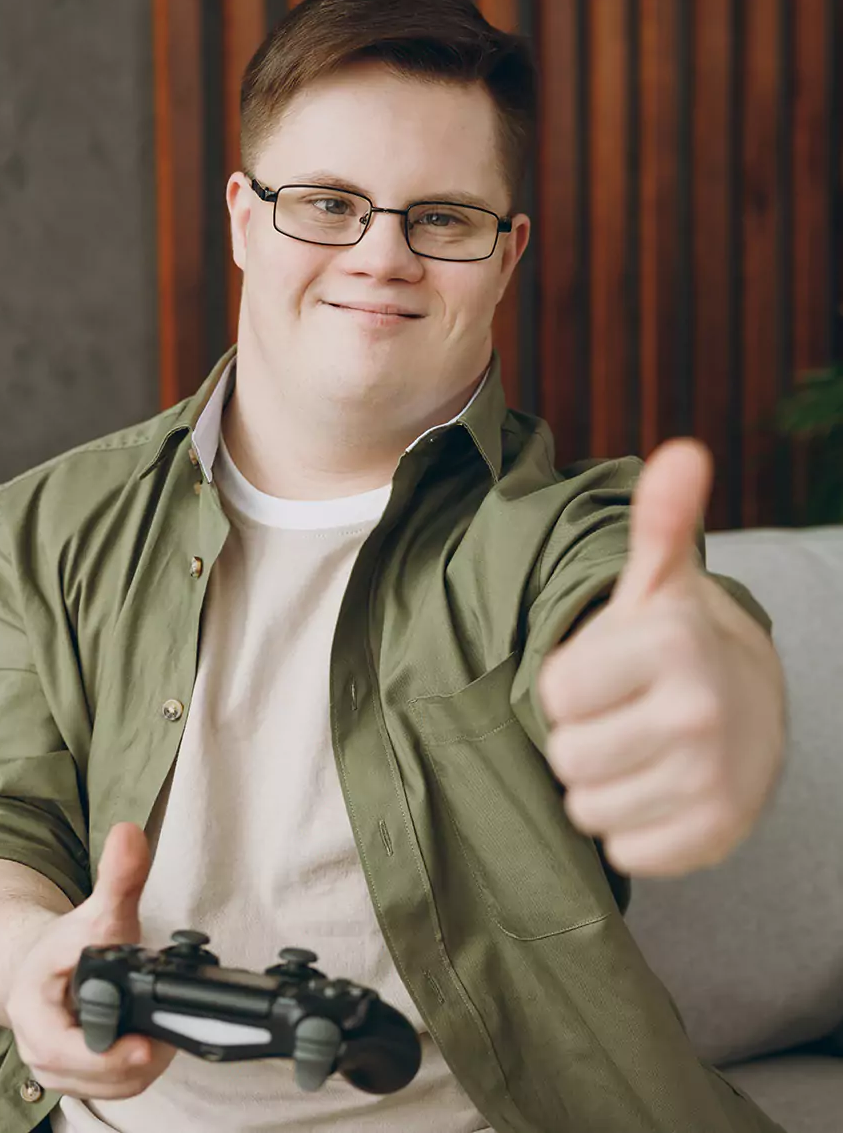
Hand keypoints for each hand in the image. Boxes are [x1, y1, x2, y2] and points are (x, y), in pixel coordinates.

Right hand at [6, 822, 177, 1098]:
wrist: (41, 964)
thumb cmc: (68, 944)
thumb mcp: (97, 910)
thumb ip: (119, 877)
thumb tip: (130, 833)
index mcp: (32, 1009)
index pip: (68, 1048)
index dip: (108, 1054)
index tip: (146, 1047)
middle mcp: (36, 1046)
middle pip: (90, 1076)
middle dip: (132, 1062)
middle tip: (166, 1039)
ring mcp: (51, 1067)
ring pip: (101, 1088)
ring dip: (135, 1071)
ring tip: (160, 1040)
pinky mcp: (69, 1077)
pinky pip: (104, 1089)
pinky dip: (130, 1074)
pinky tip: (148, 1050)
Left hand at [538, 438, 785, 877]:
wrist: (751, 710)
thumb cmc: (673, 646)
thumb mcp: (656, 585)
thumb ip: (657, 523)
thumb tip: (680, 454)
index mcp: (670, 645)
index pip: (553, 694)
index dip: (569, 685)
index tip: (605, 672)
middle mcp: (698, 713)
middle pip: (566, 756)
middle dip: (581, 737)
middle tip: (620, 714)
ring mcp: (711, 780)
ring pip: (587, 808)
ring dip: (600, 785)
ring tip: (637, 749)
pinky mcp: (715, 836)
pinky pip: (625, 851)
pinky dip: (630, 828)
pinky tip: (657, 789)